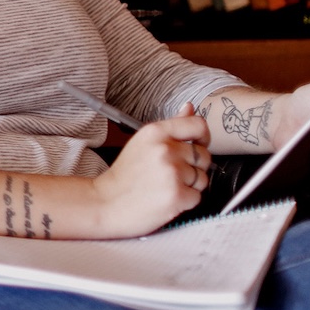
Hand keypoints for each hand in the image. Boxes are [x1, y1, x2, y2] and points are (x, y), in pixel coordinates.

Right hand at [90, 103, 209, 236]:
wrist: (106, 202)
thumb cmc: (125, 175)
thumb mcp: (144, 142)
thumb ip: (171, 126)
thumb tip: (190, 107)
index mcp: (156, 132)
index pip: (198, 125)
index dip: (204, 137)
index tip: (198, 145)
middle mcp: (165, 149)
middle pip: (204, 156)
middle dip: (193, 168)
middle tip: (170, 174)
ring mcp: (172, 172)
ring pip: (202, 179)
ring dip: (190, 186)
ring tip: (166, 187)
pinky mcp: (177, 195)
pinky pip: (197, 197)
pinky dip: (185, 202)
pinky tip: (166, 199)